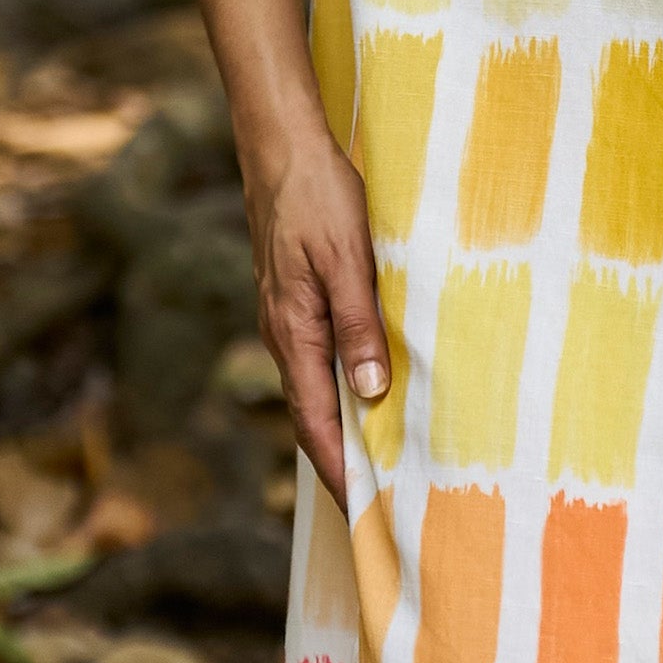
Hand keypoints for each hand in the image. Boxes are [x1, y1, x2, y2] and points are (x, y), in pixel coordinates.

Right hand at [247, 123, 390, 492]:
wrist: (282, 149)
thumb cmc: (317, 198)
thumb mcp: (348, 260)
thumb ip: (358, 325)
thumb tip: (371, 393)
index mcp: (294, 333)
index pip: (317, 424)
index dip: (341, 472)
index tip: (367, 512)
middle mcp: (285, 336)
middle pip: (312, 419)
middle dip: (342, 466)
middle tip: (379, 507)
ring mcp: (288, 320)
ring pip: (315, 392)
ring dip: (343, 432)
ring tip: (380, 466)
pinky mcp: (297, 303)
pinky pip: (318, 363)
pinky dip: (341, 394)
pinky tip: (367, 397)